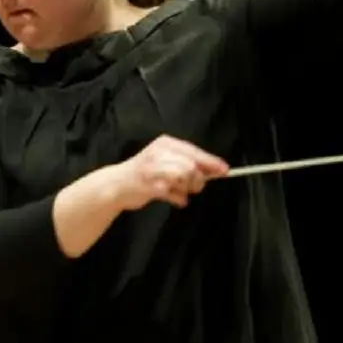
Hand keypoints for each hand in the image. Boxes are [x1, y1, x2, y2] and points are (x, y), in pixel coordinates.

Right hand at [109, 135, 228, 209]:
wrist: (116, 185)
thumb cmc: (146, 174)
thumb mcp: (167, 162)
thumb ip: (189, 164)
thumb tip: (216, 171)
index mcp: (165, 144)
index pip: (193, 151)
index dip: (210, 161)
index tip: (225, 170)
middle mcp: (159, 152)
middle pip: (191, 165)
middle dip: (197, 179)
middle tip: (194, 187)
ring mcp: (153, 168)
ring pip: (184, 177)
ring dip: (186, 188)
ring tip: (179, 191)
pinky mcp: (149, 185)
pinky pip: (174, 193)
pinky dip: (178, 199)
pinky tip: (174, 199)